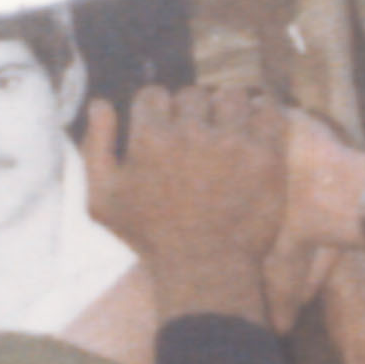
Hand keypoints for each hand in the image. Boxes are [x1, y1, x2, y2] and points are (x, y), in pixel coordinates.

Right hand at [80, 86, 286, 323]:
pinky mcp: (265, 155)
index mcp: (150, 137)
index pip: (154, 94)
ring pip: (231, 96)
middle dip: (193, 112)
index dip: (158, 111)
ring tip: (227, 132)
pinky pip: (268, 111)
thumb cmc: (151, 238)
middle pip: (193, 94)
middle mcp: (191, 132)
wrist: (206, 269)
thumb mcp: (103, 201)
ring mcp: (232, 141)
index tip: (166, 131)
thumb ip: (95, 147)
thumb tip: (99, 103)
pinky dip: (262, 113)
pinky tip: (255, 129)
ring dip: (228, 110)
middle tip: (198, 138)